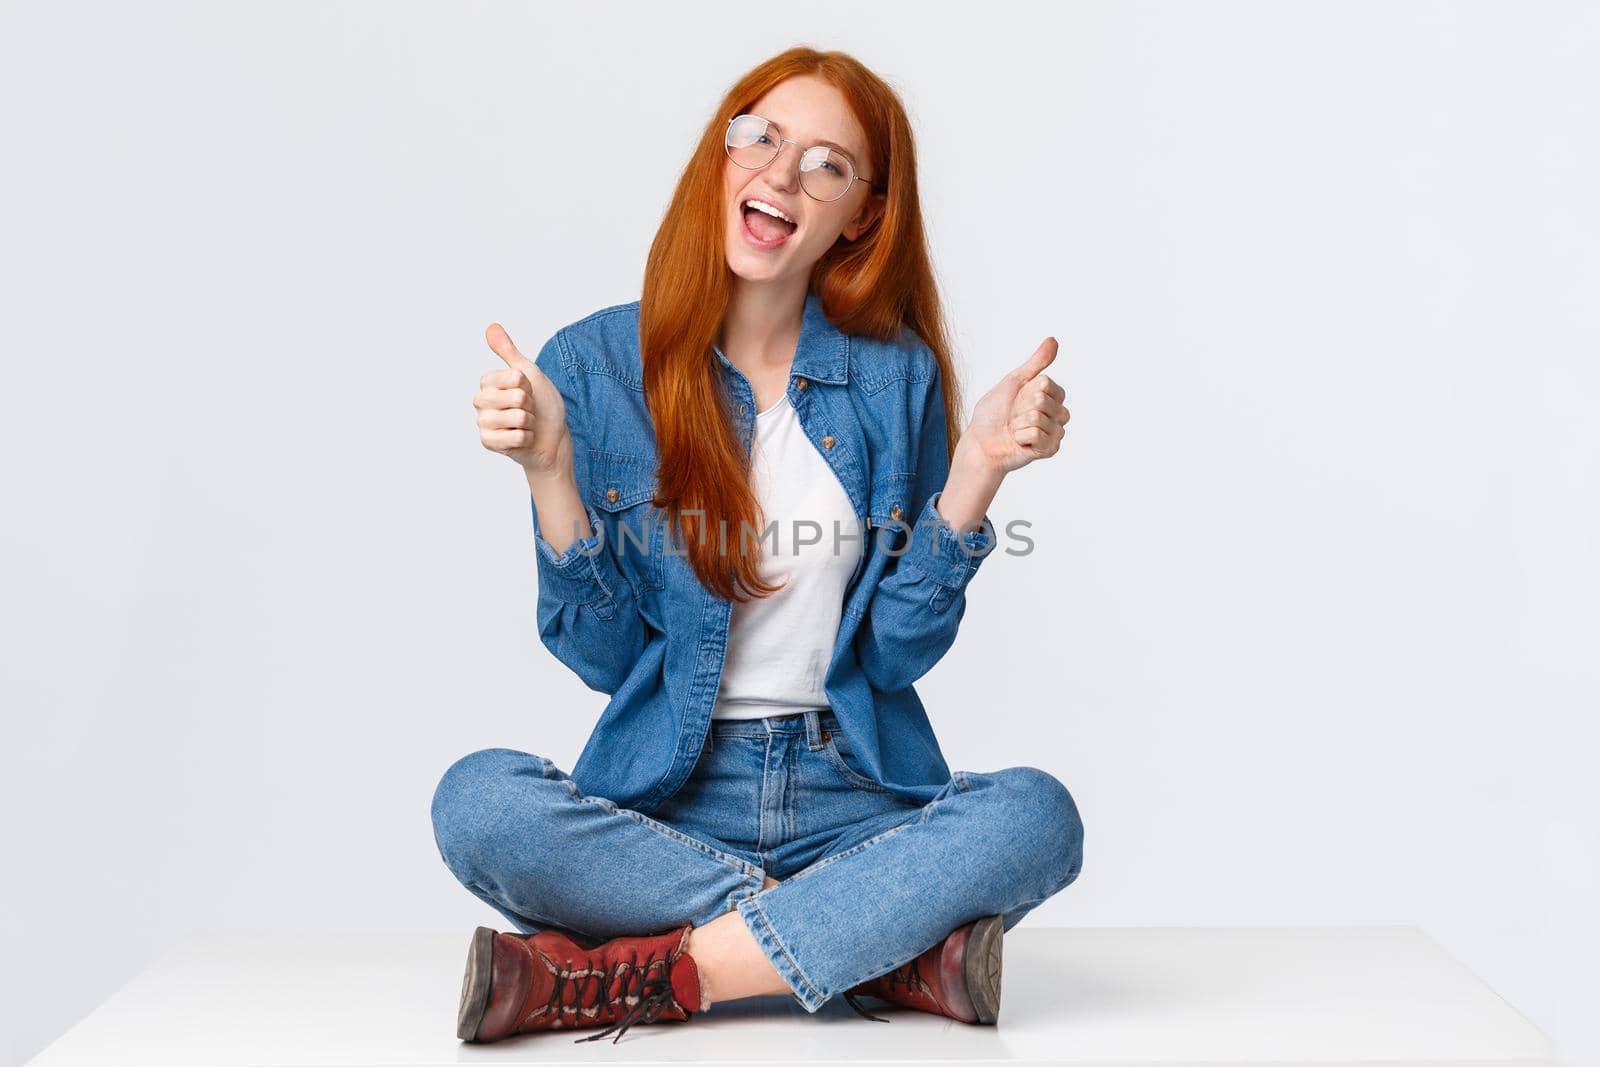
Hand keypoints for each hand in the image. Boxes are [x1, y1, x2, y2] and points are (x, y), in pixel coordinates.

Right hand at [475, 323, 573, 478]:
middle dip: (530, 404)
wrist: (551, 437)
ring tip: (525, 424)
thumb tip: (491, 327)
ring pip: (517, 417)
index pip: (514, 377)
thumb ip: (509, 352)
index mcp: (488, 382)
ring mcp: (483, 423)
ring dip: (530, 422)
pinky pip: (516, 436)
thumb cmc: (541, 405)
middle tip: (528, 409)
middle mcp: (481, 401)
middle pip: (516, 397)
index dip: (528, 385)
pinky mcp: (488, 442)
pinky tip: (522, 439)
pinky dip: (527, 438)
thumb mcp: (529, 373)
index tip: (527, 390)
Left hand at [960, 337, 1069, 474]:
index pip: (1046, 383)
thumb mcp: (1014, 381)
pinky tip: (1018, 441)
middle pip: (1044, 399)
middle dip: (1021, 407)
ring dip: (1019, 423)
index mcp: (1050, 396)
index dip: (1026, 390)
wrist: (981, 441)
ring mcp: (1055, 432)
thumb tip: (1053, 339)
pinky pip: (1037, 433)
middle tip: (1012, 416)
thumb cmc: (993, 413)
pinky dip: (1021, 436)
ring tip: (1014, 429)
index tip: (1016, 399)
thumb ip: (1036, 362)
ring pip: (1039, 417)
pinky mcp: (1050, 448)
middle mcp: (1057, 413)